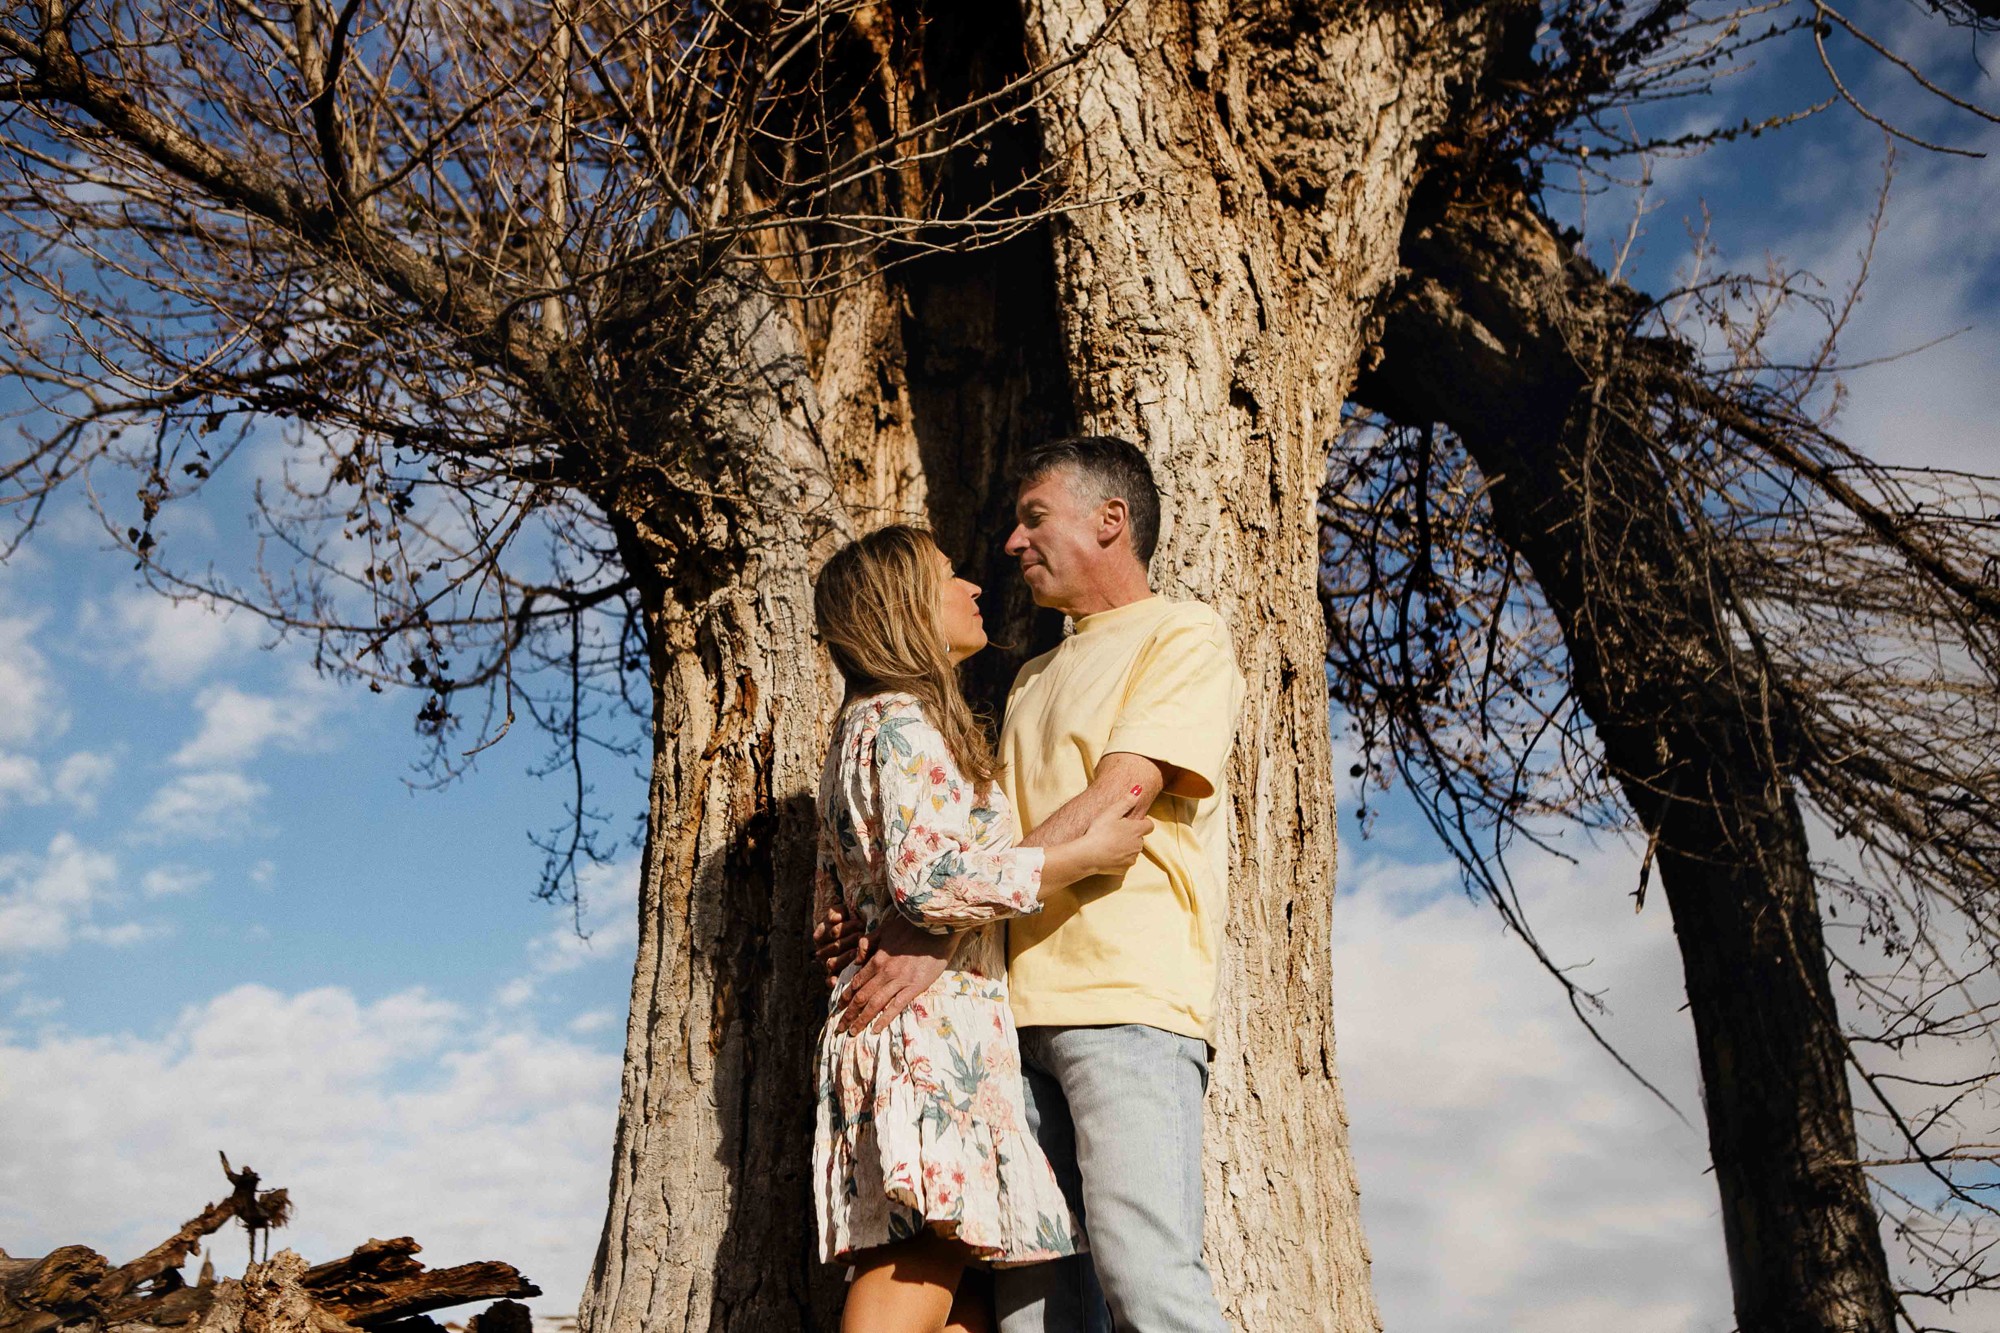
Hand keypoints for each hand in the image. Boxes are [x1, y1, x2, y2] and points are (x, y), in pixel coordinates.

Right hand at [813, 903, 870, 989]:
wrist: (858, 933)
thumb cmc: (850, 921)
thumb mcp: (844, 912)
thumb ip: (837, 911)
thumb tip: (834, 919)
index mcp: (821, 935)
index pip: (832, 932)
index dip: (845, 928)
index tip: (860, 923)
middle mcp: (822, 950)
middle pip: (834, 946)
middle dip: (849, 940)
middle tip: (862, 936)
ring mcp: (828, 963)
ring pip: (832, 963)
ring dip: (844, 958)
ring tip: (855, 952)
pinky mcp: (834, 975)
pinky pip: (829, 980)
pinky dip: (831, 981)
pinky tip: (836, 982)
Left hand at [838, 913, 954, 1034]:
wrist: (937, 928)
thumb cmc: (911, 927)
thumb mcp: (883, 929)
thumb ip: (867, 943)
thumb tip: (856, 960)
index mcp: (877, 959)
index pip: (856, 983)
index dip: (845, 997)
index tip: (838, 1007)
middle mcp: (885, 973)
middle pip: (861, 997)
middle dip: (848, 1014)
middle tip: (840, 1027)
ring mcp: (900, 981)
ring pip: (875, 1004)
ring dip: (862, 1020)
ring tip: (853, 1032)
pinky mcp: (915, 987)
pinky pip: (896, 1006)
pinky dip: (884, 1019)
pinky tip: (876, 1029)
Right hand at [1072, 785, 1153, 877]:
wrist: (1087, 855)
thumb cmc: (1099, 831)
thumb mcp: (1111, 812)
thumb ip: (1127, 801)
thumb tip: (1139, 789)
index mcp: (1137, 830)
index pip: (1150, 825)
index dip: (1142, 822)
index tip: (1130, 822)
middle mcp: (1138, 845)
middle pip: (1140, 838)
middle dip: (1132, 835)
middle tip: (1115, 831)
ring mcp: (1132, 858)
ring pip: (1133, 850)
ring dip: (1126, 847)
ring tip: (1110, 843)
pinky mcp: (1124, 869)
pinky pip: (1125, 862)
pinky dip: (1119, 858)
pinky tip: (1108, 854)